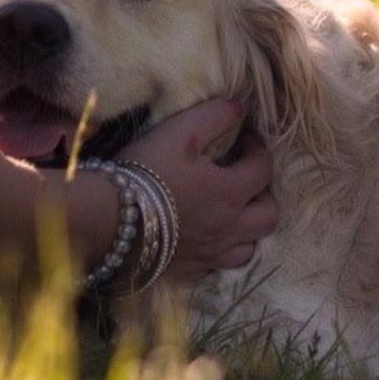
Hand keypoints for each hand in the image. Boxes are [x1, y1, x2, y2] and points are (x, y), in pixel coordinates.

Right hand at [121, 97, 276, 283]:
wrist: (109, 218)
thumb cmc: (147, 171)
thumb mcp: (180, 131)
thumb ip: (214, 116)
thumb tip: (239, 108)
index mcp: (230, 191)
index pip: (264, 168)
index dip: (258, 148)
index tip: (243, 137)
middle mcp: (229, 227)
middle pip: (269, 215)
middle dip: (264, 194)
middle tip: (244, 178)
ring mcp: (211, 253)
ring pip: (250, 247)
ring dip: (249, 228)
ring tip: (233, 213)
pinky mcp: (190, 270)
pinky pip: (219, 266)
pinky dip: (222, 251)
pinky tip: (208, 238)